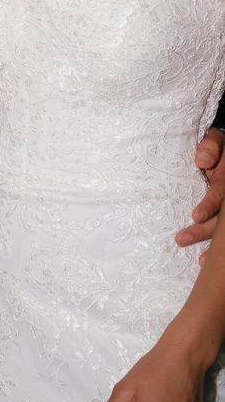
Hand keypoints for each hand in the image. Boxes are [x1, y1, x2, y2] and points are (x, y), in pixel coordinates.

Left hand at [175, 127, 224, 260]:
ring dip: (207, 242)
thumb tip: (201, 160)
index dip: (209, 205)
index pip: (220, 195)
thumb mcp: (216, 139)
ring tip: (199, 260)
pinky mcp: (219, 215)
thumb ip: (211, 146)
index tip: (196, 216)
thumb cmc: (216, 147)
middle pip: (221, 218)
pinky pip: (216, 231)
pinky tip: (204, 262)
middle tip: (181, 239)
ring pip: (219, 228)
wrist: (223, 152)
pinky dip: (214, 248)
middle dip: (203, 231)